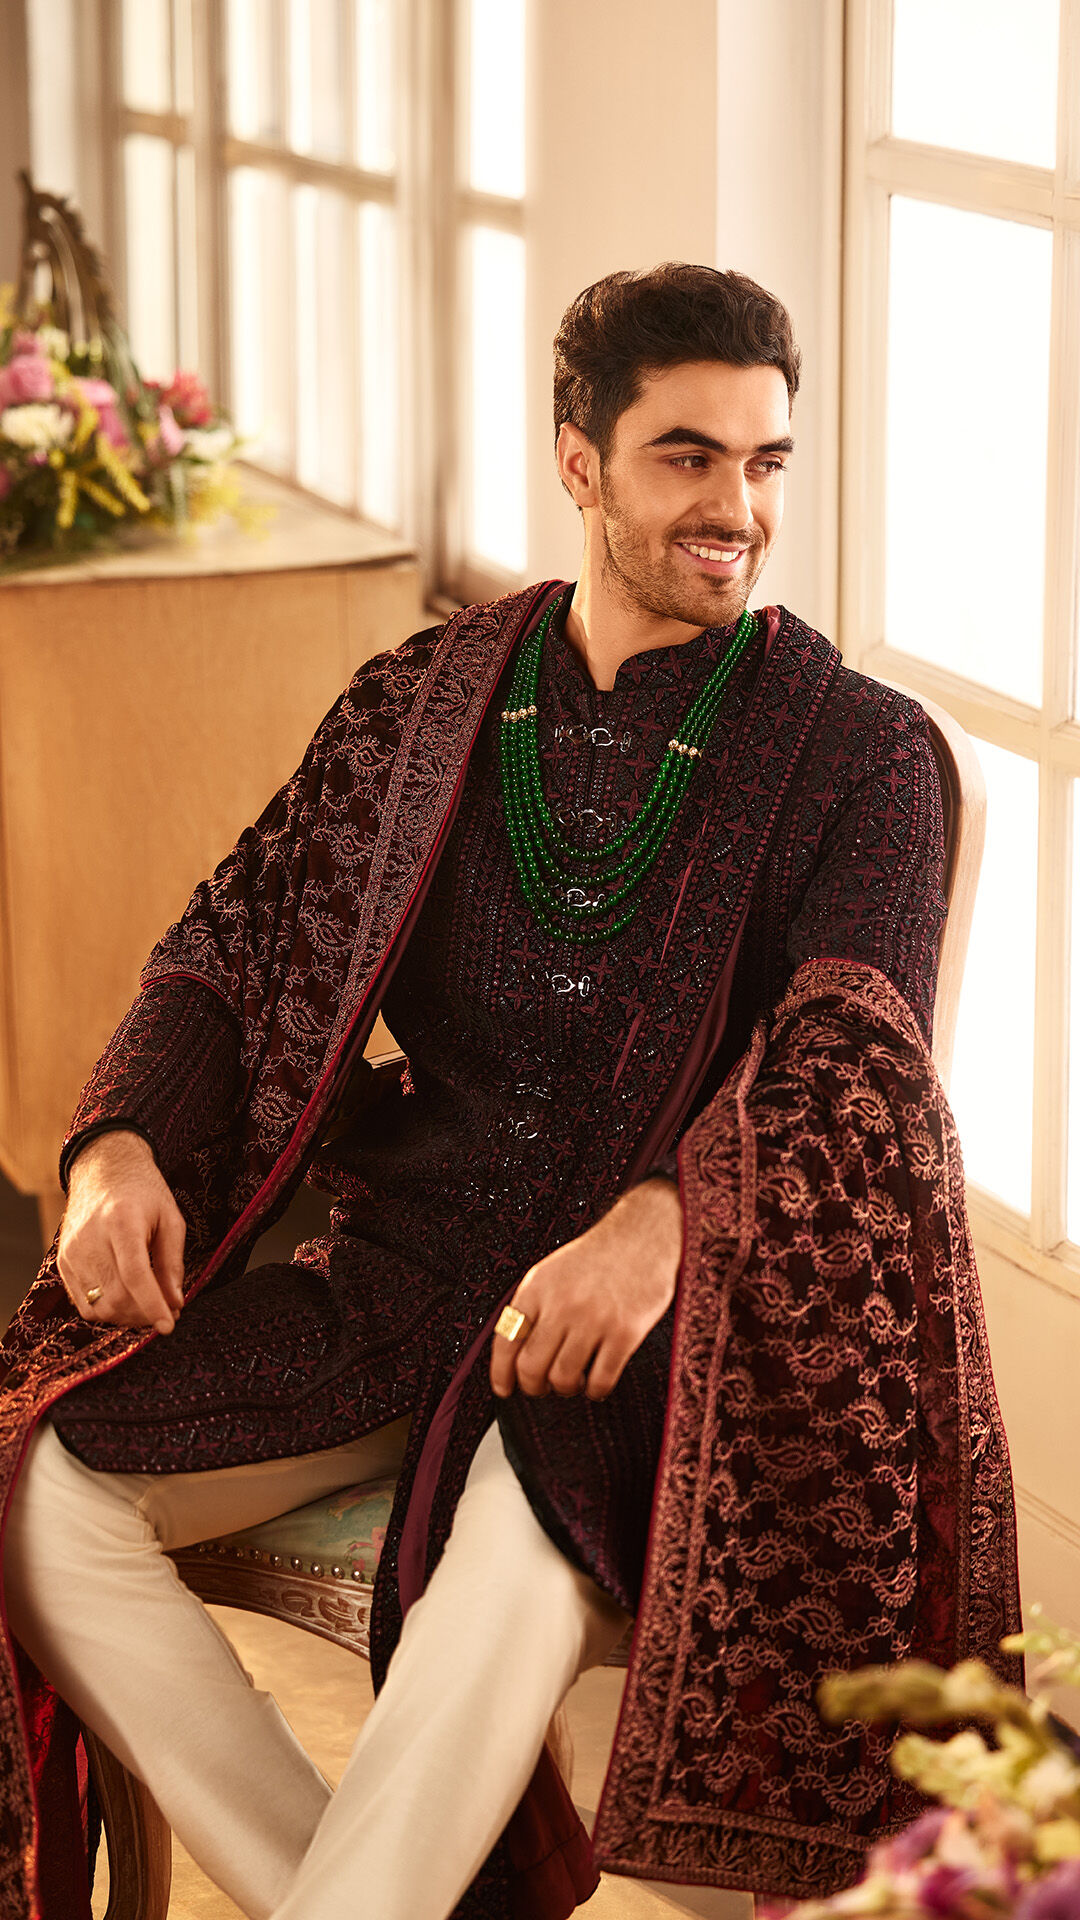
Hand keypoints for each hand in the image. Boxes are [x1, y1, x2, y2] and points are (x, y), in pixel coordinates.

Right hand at [57, 1131, 186, 1334]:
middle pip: (116, 1296)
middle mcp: (90, 1239)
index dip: (152, 1305)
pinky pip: (84, 1304)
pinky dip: (108, 1310)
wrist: (102, 1171)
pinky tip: (127, 1299)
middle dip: (145, 1314)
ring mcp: (72, 1253)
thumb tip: (175, 1302)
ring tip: (148, 1305)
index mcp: (121, 1221)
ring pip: (99, 1307)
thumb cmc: (143, 1192)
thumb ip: (173, 1262)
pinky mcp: (62, 1263)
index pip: (135, 1275)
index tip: (169, 1325)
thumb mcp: (170, 1218)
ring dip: (128, 1316)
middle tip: (168, 1309)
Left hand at [490, 1177, 682, 1401]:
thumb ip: (532, 1308)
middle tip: (542, 1387)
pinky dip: (595, 1390)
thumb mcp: (551, 1272)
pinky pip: (600, 1380)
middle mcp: (562, 1304)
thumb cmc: (596, 1259)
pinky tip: (597, 1382)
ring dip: (565, 1388)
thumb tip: (513, 1355)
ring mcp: (594, 1319)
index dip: (500, 1373)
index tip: (504, 1389)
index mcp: (537, 1288)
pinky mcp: (625, 1332)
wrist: (643, 1235)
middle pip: (531, 1367)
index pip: (506, 1340)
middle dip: (533, 1387)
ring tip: (574, 1380)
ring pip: (563, 1379)